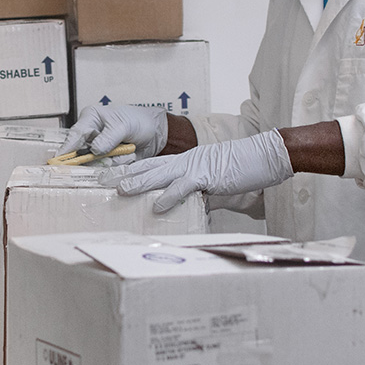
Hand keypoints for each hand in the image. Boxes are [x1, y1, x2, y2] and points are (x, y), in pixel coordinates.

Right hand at [61, 104, 167, 163]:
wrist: (158, 132)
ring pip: (95, 164)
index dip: (66, 149)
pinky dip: (120, 164)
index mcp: (90, 120)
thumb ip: (108, 137)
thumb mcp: (124, 125)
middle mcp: (91, 135)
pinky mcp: (109, 161)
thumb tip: (94, 150)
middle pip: (81, 153)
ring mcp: (100, 150)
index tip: (58, 162)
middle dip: (94, 159)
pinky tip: (130, 154)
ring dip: (112, 160)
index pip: (74, 135)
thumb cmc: (139, 121)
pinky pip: (108, 169)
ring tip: (127, 150)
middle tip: (106, 159)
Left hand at [99, 129, 294, 211]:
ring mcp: (194, 167)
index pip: (150, 165)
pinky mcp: (207, 176)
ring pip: (159, 174)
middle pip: (147, 167)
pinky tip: (156, 206)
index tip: (109, 176)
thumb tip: (188, 209)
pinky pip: (184, 187)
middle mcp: (184, 161)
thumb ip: (198, 194)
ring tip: (119, 191)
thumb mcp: (213, 182)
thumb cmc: (241, 169)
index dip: (128, 170)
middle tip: (100, 181)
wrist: (264, 155)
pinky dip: (169, 196)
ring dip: (138, 183)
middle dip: (123, 174)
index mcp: (184, 161)